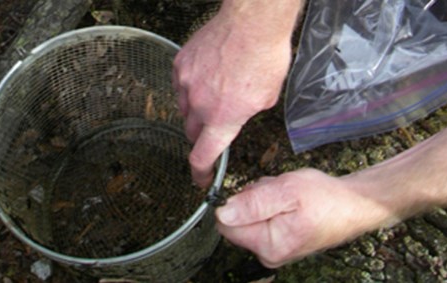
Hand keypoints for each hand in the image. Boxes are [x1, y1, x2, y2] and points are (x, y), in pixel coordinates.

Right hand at [172, 2, 295, 186]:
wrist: (252, 24)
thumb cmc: (265, 57)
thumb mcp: (266, 98)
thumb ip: (246, 115)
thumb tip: (237, 116)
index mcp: (222, 120)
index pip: (202, 157)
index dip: (200, 174)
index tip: (201, 180)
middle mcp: (200, 105)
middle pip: (191, 133)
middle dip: (201, 135)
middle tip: (213, 126)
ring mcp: (186, 83)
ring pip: (184, 108)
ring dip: (195, 109)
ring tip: (214, 92)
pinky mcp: (181, 64)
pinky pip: (180, 84)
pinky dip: (190, 86)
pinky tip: (206, 76)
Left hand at [215, 169, 398, 267]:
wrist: (356, 204)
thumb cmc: (327, 198)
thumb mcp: (287, 191)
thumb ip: (253, 203)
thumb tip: (222, 213)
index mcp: (269, 245)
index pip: (226, 226)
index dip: (236, 203)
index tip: (259, 192)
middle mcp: (270, 254)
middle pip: (238, 221)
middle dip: (252, 200)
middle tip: (279, 192)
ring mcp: (275, 249)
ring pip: (251, 217)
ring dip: (263, 200)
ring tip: (288, 195)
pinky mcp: (281, 241)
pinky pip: (264, 218)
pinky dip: (272, 204)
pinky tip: (290, 201)